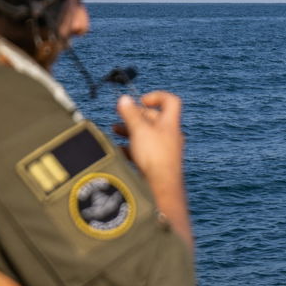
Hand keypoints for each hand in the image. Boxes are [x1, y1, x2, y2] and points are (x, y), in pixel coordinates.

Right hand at [112, 91, 191, 248]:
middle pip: (154, 119)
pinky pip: (144, 152)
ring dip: (131, 131)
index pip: (171, 101)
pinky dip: (131, 148)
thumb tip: (124, 99)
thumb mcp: (139, 130)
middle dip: (136, 116)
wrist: (162, 189)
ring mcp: (165, 151)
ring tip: (114, 130)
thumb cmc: (155, 158)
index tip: (141, 100)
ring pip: (147, 136)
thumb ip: (130, 114)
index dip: (156, 96)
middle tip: (120, 116)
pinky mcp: (157, 164)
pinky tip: (119, 151)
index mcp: (170, 124)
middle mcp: (170, 136)